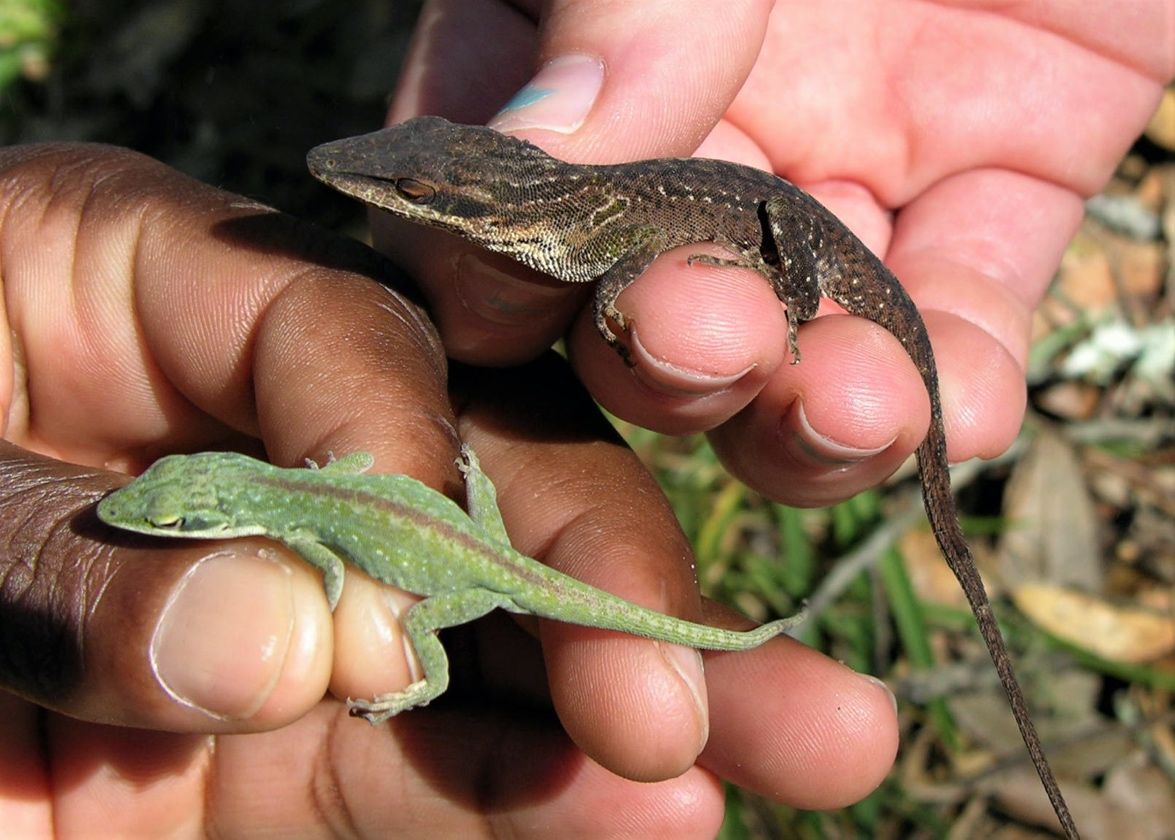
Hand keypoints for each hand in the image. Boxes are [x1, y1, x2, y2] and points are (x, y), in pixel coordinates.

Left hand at [0, 145, 895, 834]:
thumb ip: (60, 557)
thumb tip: (293, 643)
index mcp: (134, 287)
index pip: (332, 325)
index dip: (397, 442)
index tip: (425, 584)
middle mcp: (261, 439)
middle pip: (477, 476)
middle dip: (603, 582)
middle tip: (705, 690)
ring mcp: (298, 603)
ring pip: (493, 642)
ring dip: (628, 709)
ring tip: (811, 753)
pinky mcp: (299, 752)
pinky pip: (434, 773)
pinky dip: (533, 808)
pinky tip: (656, 826)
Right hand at [383, 0, 1172, 502]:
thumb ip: (619, 3)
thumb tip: (541, 162)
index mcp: (582, 52)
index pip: (497, 208)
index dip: (492, 282)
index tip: (525, 304)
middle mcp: (699, 139)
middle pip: (640, 320)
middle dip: (663, 358)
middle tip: (703, 334)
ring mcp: (844, 175)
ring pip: (793, 366)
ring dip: (806, 419)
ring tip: (847, 404)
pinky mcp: (995, 190)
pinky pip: (964, 324)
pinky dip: (959, 390)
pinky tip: (954, 407)